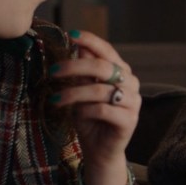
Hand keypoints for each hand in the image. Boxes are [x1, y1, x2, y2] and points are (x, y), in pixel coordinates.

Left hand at [49, 30, 140, 177]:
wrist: (100, 150)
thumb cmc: (91, 118)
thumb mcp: (82, 91)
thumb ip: (84, 71)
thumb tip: (77, 46)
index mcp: (122, 72)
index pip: (107, 51)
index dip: (90, 41)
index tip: (70, 35)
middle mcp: (131, 83)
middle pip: (103, 67)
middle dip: (74, 67)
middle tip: (52, 71)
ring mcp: (133, 102)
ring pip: (100, 90)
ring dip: (73, 93)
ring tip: (56, 99)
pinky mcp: (130, 120)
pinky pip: (102, 109)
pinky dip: (85, 111)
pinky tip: (76, 115)